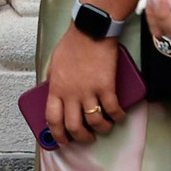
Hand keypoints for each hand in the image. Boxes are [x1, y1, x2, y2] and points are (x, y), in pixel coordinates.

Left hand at [42, 19, 129, 145]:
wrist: (90, 30)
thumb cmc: (72, 44)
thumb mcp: (54, 64)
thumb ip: (54, 81)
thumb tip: (53, 93)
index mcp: (56, 88)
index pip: (52, 119)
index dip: (57, 134)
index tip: (62, 141)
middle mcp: (71, 94)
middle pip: (74, 126)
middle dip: (81, 137)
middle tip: (86, 138)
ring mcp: (89, 91)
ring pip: (95, 122)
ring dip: (101, 129)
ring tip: (104, 128)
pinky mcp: (106, 87)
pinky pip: (112, 110)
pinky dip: (116, 116)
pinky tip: (118, 116)